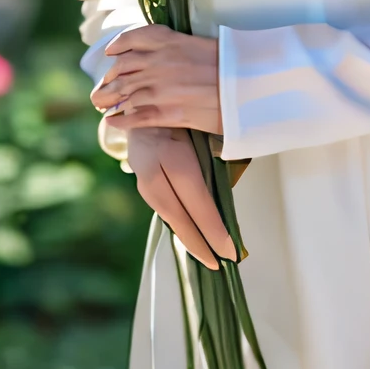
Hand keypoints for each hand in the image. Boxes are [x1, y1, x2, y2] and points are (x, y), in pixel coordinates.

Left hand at [91, 24, 221, 135]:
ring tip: (101, 106)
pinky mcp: (166, 112)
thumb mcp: (199, 43)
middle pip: (120, 69)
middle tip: (102, 88)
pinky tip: (113, 123)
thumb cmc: (230, 63)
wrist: (246, 84)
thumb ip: (175, 47)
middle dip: (108, 80)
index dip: (117, 48)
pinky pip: (135, 117)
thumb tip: (161, 54)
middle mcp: (157, 63)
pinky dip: (120, 121)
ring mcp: (159, 89)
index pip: (131, 40)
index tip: (110, 54)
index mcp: (167, 42)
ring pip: (122, 94)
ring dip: (107, 101)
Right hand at [115, 125, 235, 269]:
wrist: (138, 105)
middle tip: (221, 263)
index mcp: (171, 154)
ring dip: (189, 239)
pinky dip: (180, 226)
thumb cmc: (179, 114)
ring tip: (209, 258)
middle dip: (201, 243)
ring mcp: (143, 181)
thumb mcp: (195, 128)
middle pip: (179, 216)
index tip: (230, 250)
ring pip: (169, 217)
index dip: (214, 228)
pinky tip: (193, 239)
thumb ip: (211, 156)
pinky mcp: (143, 186)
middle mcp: (153, 171)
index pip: (197, 201)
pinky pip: (165, 211)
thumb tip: (231, 191)